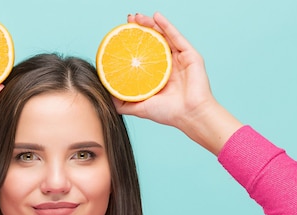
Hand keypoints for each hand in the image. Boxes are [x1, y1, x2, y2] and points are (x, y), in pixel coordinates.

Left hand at [115, 12, 241, 154]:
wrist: (189, 115)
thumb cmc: (168, 113)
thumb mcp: (139, 108)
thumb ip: (123, 103)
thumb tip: (106, 95)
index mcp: (158, 75)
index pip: (144, 54)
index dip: (133, 44)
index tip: (121, 36)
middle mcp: (169, 65)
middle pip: (153, 41)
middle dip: (140, 30)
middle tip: (127, 22)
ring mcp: (180, 59)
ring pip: (163, 36)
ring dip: (150, 24)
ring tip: (137, 18)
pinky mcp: (190, 55)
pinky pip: (176, 37)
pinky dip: (166, 25)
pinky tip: (156, 16)